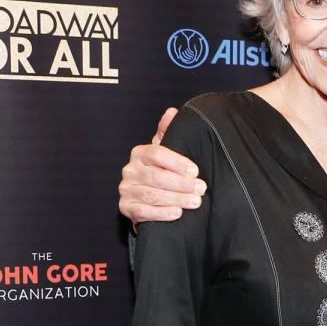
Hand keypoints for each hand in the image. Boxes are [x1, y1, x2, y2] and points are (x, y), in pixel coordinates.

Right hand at [118, 107, 208, 223]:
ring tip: (195, 202)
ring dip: (176, 199)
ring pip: (152, 195)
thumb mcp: (165, 152)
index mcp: (140, 153)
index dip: (177, 162)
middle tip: (201, 189)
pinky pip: (144, 212)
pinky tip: (178, 213)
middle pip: (157, 177)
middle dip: (182, 184)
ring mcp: (126, 190)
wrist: (145, 199)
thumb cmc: (160, 171)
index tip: (195, 171)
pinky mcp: (126, 208)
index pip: (157, 154)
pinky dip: (162, 213)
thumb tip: (172, 112)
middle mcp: (130, 170)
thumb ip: (168, 133)